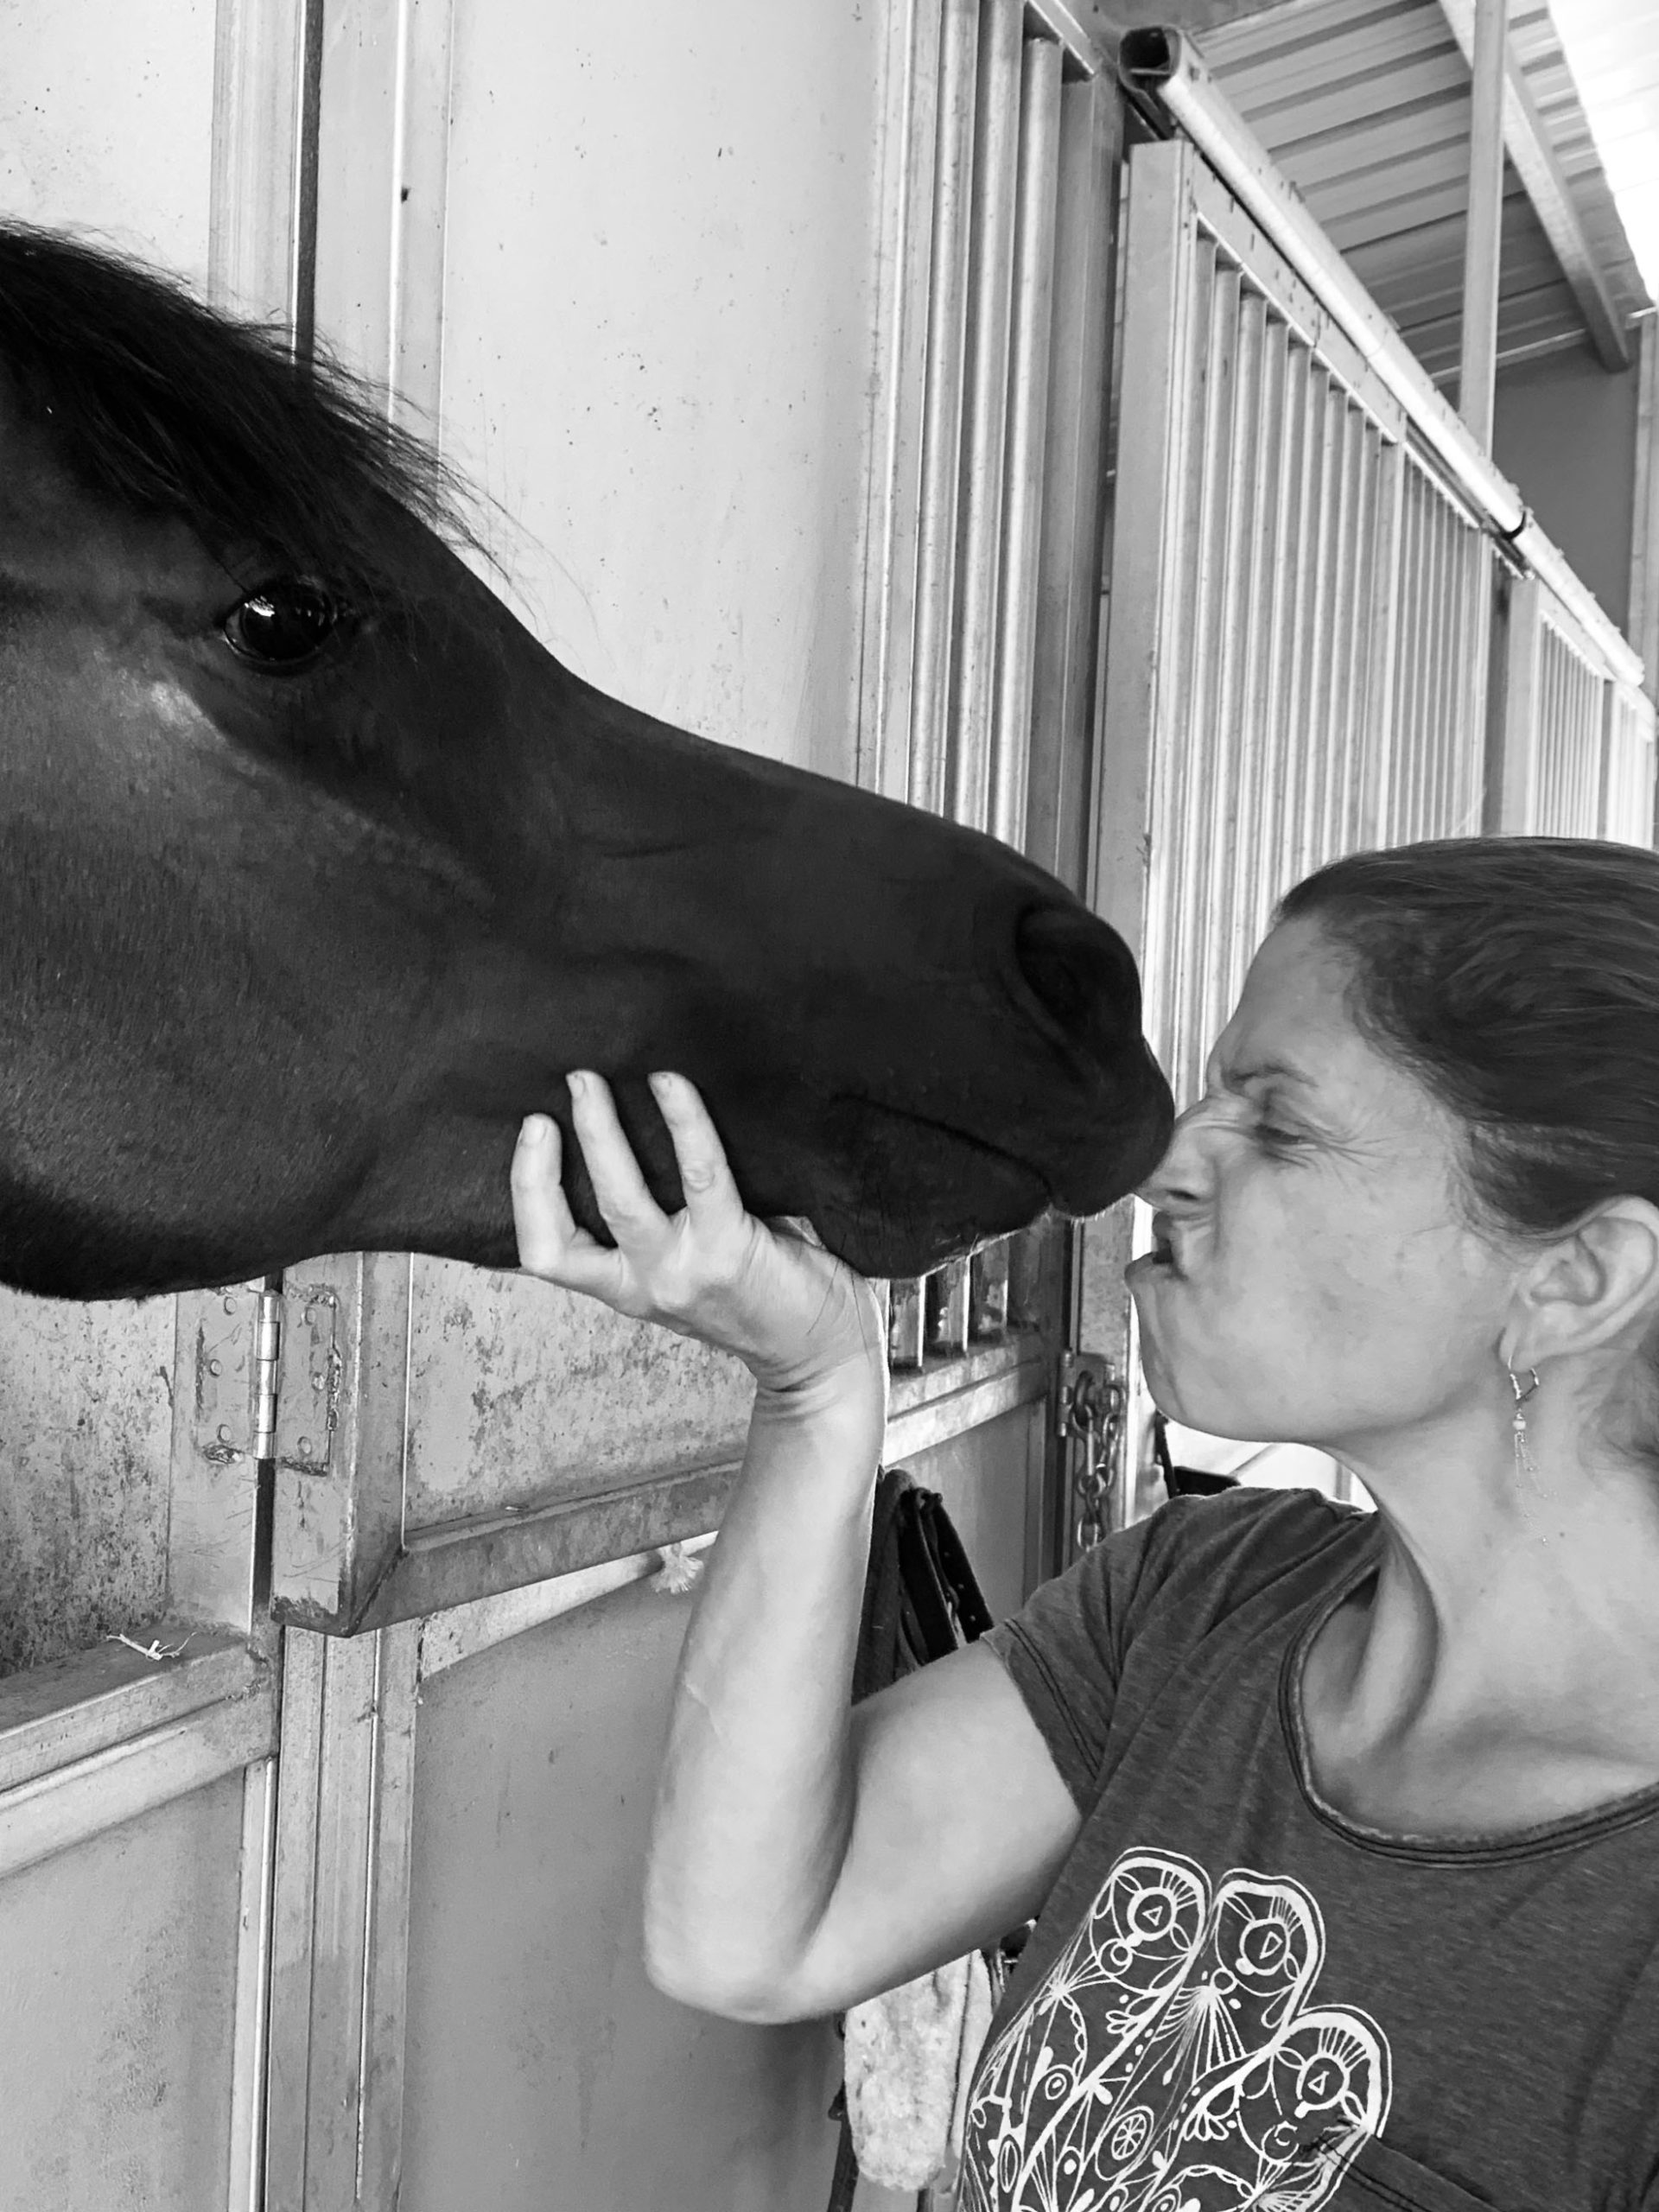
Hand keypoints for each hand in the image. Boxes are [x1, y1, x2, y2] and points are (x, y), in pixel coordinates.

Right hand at [512, 1070, 886, 1398]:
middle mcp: (644, 1286)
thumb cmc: (764, 1294)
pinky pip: (698, 1174)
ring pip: (620, 1199)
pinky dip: (684, 1123)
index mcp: (627, 1288)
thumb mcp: (690, 1265)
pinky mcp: (728, 1252)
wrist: (823, 1352)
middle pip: (564, 1229)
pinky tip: (672, 1085)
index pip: (545, 1255)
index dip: (526, 1192)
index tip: (531, 1130)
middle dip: (545, 1155)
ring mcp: (682, 1272)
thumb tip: (636, 1123)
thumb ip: (662, 1217)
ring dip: (600, 1133)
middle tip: (569, 1082)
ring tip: (593, 1080)